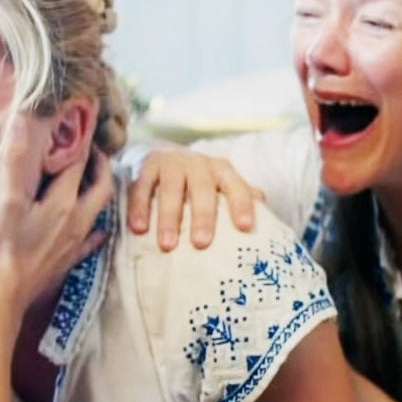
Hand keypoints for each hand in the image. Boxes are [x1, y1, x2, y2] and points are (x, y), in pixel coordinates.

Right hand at [0, 112, 113, 298]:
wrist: (1, 296)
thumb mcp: (3, 200)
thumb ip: (14, 159)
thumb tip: (20, 119)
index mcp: (62, 203)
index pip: (79, 163)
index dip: (81, 140)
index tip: (82, 123)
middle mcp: (75, 221)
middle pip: (101, 187)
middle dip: (100, 167)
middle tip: (93, 151)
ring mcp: (73, 244)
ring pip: (98, 213)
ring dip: (99, 193)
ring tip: (92, 181)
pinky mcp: (66, 262)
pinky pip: (90, 243)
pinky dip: (96, 230)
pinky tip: (95, 230)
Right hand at [124, 145, 261, 249]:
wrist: (162, 156)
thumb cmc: (198, 182)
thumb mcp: (220, 185)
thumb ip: (240, 194)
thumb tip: (263, 202)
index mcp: (221, 170)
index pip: (235, 186)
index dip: (240, 204)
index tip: (244, 228)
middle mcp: (197, 164)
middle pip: (202, 188)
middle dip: (202, 216)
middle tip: (201, 243)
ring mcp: (170, 163)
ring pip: (171, 189)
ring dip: (169, 217)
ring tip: (167, 245)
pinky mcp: (146, 167)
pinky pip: (142, 187)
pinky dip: (139, 207)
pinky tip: (138, 229)